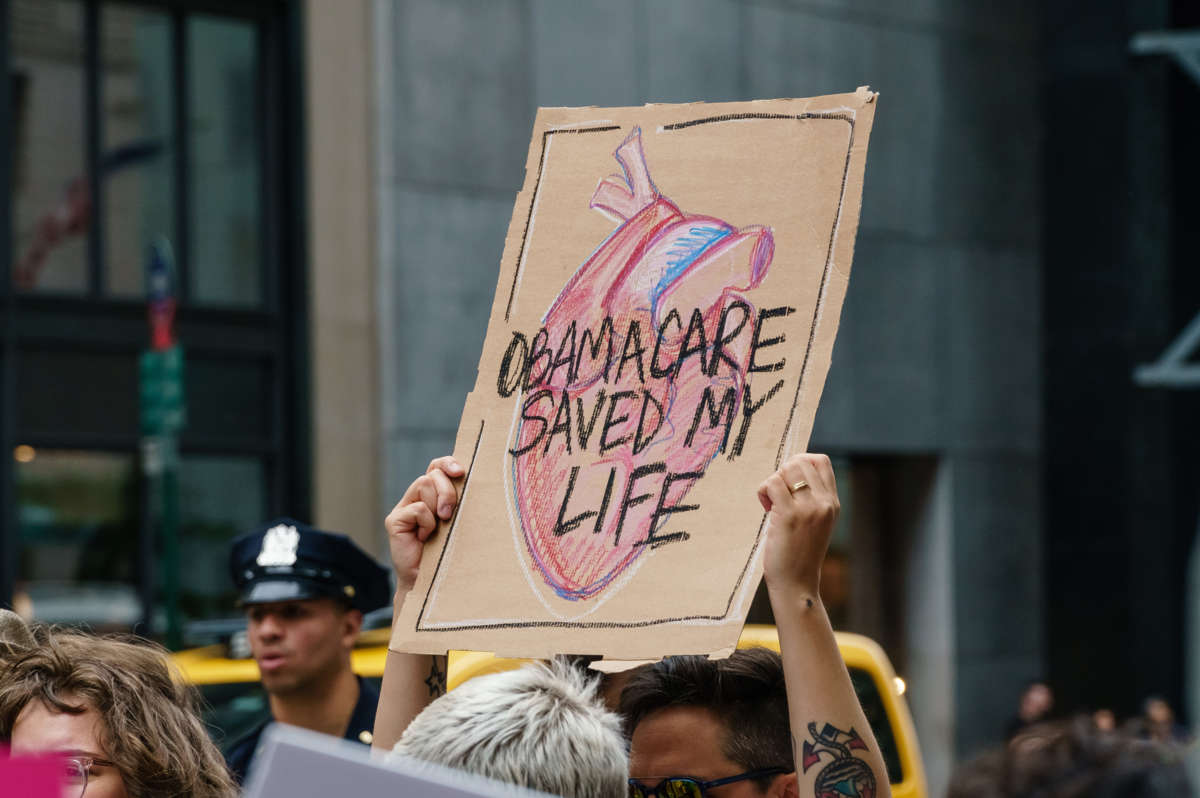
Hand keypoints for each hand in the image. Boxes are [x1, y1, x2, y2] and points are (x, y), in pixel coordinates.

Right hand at [385, 456, 463, 595]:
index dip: (447, 463)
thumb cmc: (448, 550)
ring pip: (424, 485)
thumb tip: (470, 481)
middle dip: (447, 491)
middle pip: (432, 474)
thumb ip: (459, 501)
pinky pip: (417, 508)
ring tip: (439, 527)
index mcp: (432, 494)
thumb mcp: (458, 521)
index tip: (461, 472)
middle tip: (450, 514)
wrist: (428, 580)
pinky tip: (424, 538)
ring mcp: (403, 508)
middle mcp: (415, 497)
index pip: (437, 466)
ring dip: (438, 505)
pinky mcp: (394, 520)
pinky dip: (427, 522)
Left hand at [757, 453, 839, 597]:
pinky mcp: (789, 516)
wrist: (797, 583)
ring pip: (786, 469)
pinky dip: (763, 491)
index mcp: (833, 503)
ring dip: (772, 481)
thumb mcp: (817, 522)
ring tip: (771, 502)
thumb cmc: (800, 553)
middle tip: (778, 495)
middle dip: (783, 472)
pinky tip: (765, 507)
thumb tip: (789, 470)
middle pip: (801, 461)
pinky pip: (772, 483)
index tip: (790, 481)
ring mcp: (808, 508)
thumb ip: (811, 498)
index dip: (800, 462)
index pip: (821, 461)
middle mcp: (824, 503)